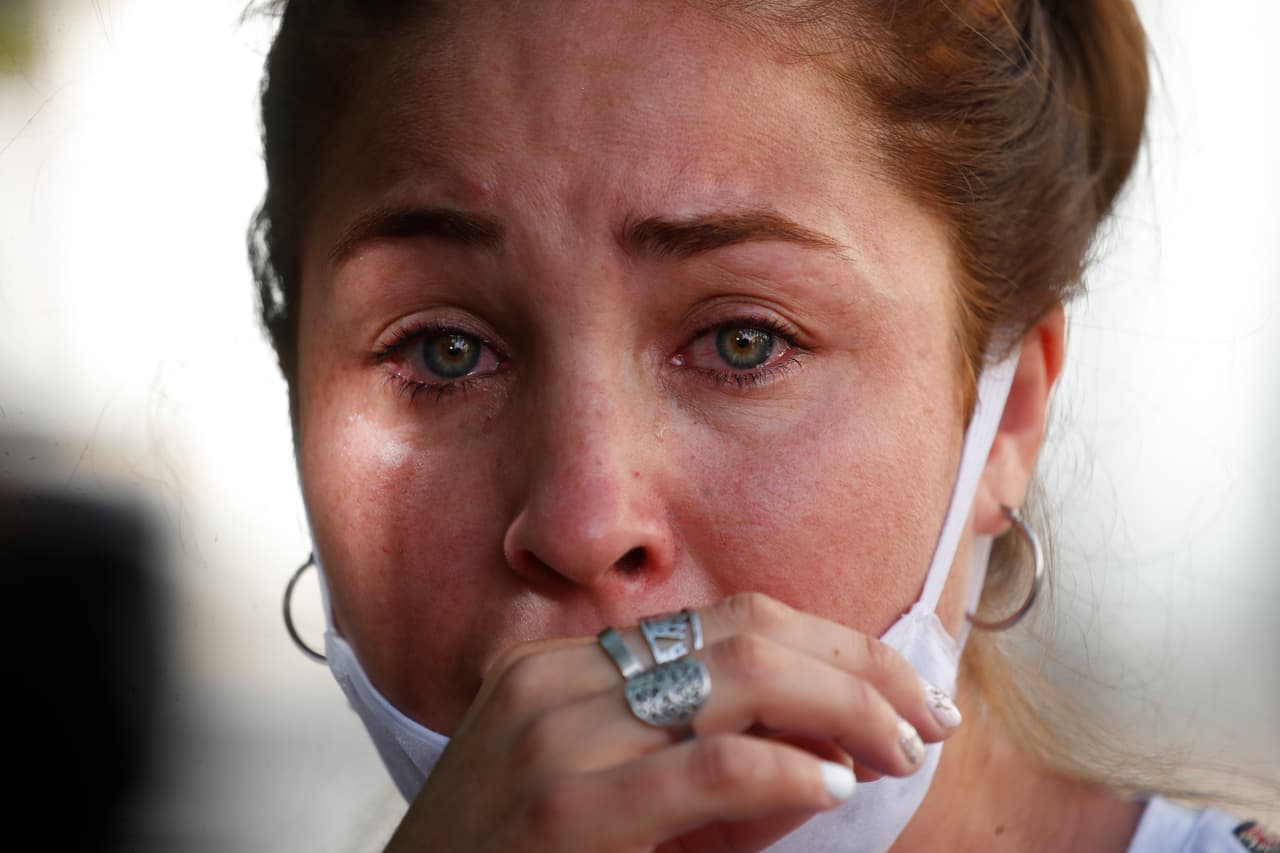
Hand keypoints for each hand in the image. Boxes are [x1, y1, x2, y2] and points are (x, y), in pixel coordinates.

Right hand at [384, 592, 961, 852]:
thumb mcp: (590, 790)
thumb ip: (682, 756)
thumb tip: (815, 745)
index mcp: (562, 663)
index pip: (728, 620)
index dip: (830, 643)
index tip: (897, 686)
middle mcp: (557, 678)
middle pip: (746, 633)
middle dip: (857, 666)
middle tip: (926, 714)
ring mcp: (556, 735)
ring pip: (738, 677)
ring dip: (844, 707)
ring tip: (899, 746)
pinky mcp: (569, 806)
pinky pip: (708, 765)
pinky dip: (787, 770)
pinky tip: (834, 785)